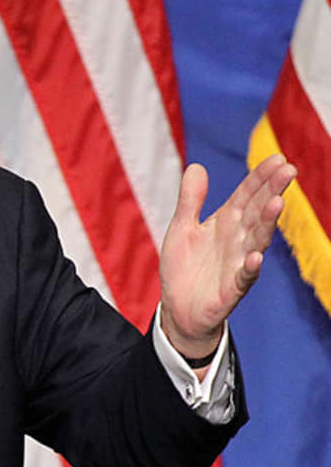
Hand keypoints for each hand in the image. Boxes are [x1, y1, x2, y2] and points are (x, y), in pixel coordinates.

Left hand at [159, 155, 295, 362]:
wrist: (178, 308)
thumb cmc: (184, 266)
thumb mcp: (182, 228)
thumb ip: (190, 200)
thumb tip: (196, 166)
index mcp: (226, 223)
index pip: (247, 195)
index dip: (260, 178)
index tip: (278, 158)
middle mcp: (237, 240)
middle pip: (257, 212)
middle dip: (272, 191)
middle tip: (289, 170)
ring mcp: (238, 263)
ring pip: (257, 240)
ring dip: (267, 223)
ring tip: (277, 203)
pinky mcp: (232, 288)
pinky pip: (244, 276)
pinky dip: (250, 266)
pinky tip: (256, 256)